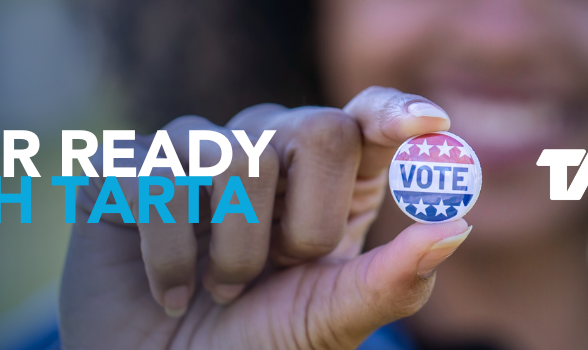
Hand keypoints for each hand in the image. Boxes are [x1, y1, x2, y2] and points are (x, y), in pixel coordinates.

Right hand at [59, 87, 471, 348]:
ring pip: (236, 155)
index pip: (364, 118)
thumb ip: (391, 281)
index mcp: (325, 184)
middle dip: (305, 222)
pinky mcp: (130, 168)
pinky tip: (172, 292)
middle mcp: (265, 153)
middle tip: (280, 271)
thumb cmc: (253, 349)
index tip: (427, 127)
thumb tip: (458, 228)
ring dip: (235, 250)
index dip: (393, 113)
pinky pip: (161, 177)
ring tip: (220, 291)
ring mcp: (195, 155)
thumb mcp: (329, 322)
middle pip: (316, 128)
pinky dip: (172, 254)